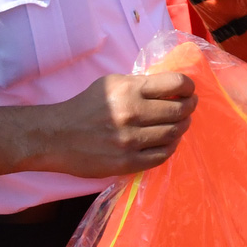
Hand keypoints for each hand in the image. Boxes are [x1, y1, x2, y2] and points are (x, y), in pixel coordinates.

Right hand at [32, 72, 197, 176]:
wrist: (56, 137)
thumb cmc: (86, 106)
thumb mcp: (113, 83)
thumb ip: (141, 84)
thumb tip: (172, 87)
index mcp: (130, 89)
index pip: (175, 83)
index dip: (189, 87)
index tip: (189, 90)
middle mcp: (132, 114)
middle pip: (178, 111)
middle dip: (190, 107)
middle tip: (189, 107)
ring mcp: (130, 141)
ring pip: (173, 133)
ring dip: (182, 127)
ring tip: (181, 123)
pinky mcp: (126, 163)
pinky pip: (161, 156)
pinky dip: (171, 147)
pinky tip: (169, 141)